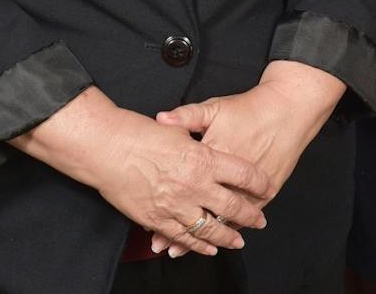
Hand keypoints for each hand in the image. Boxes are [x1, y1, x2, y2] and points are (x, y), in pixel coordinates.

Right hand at [86, 109, 269, 257]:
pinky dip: (198, 244)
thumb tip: (209, 143)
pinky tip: (208, 248)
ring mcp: (176, 205)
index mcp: (204, 159)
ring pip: (210, 227)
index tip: (267, 186)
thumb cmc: (141, 134)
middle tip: (260, 221)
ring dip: (227, 236)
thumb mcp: (179, 128)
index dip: (258, 182)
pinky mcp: (157, 219)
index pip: (243, 174)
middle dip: (250, 215)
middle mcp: (194, 185)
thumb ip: (198, 138)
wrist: (107, 148)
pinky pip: (183, 237)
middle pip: (232, 205)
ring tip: (239, 240)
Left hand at [152, 63, 344, 253]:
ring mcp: (248, 188)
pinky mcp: (266, 192)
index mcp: (213, 157)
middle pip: (200, 208)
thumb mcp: (215, 107)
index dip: (166, 200)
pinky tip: (216, 242)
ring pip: (220, 220)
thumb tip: (160, 119)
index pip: (184, 184)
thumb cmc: (250, 108)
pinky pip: (244, 218)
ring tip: (179, 250)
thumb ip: (186, 116)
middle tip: (159, 245)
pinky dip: (228, 231)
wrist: (289, 109)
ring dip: (200, 237)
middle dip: (178, 229)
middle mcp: (229, 178)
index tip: (148, 214)